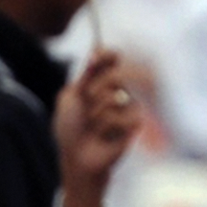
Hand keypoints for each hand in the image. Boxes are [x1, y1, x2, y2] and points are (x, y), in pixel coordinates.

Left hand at [53, 49, 143, 206]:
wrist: (79, 156)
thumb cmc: (71, 129)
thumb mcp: (71, 97)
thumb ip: (86, 75)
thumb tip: (97, 50)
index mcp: (99, 81)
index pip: (110, 60)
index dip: (107, 55)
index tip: (99, 55)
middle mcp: (116, 90)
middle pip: (117, 74)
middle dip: (97, 87)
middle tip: (86, 101)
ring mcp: (127, 106)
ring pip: (116, 97)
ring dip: (97, 112)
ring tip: (93, 125)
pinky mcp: (135, 123)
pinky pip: (122, 116)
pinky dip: (108, 126)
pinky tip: (105, 135)